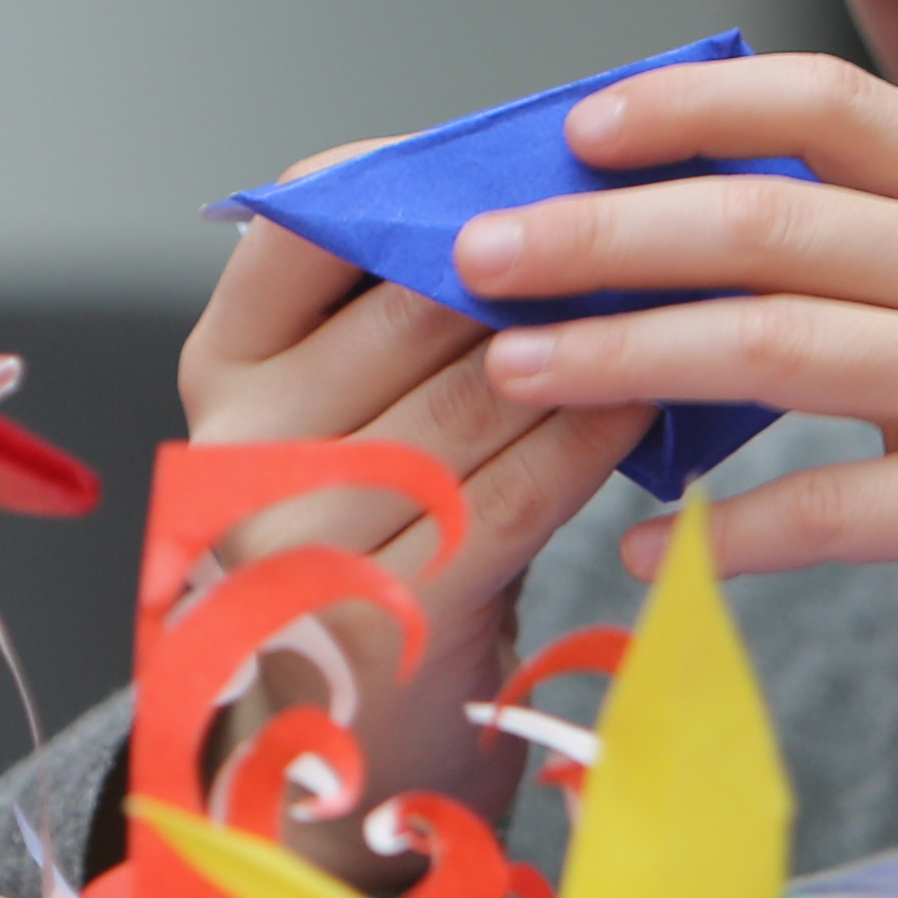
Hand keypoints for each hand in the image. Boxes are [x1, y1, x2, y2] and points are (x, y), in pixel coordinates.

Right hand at [175, 155, 647, 863]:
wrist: (340, 743)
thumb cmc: (362, 539)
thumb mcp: (334, 413)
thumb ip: (387, 311)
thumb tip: (532, 185)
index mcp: (220, 366)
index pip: (300, 226)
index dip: (409, 175)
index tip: (504, 153)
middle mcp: (245, 442)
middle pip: (416, 301)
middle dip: (541, 252)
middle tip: (642, 203)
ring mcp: (309, 530)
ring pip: (484, 389)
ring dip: (595, 334)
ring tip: (676, 288)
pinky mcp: (396, 607)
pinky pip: (523, 490)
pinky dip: (598, 436)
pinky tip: (650, 399)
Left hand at [465, 53, 897, 687]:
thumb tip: (719, 240)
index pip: (828, 102)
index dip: (693, 100)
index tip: (580, 120)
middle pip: (764, 216)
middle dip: (603, 228)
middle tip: (482, 248)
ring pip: (773, 345)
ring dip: (626, 357)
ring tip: (519, 368)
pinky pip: (834, 510)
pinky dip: (725, 536)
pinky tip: (646, 552)